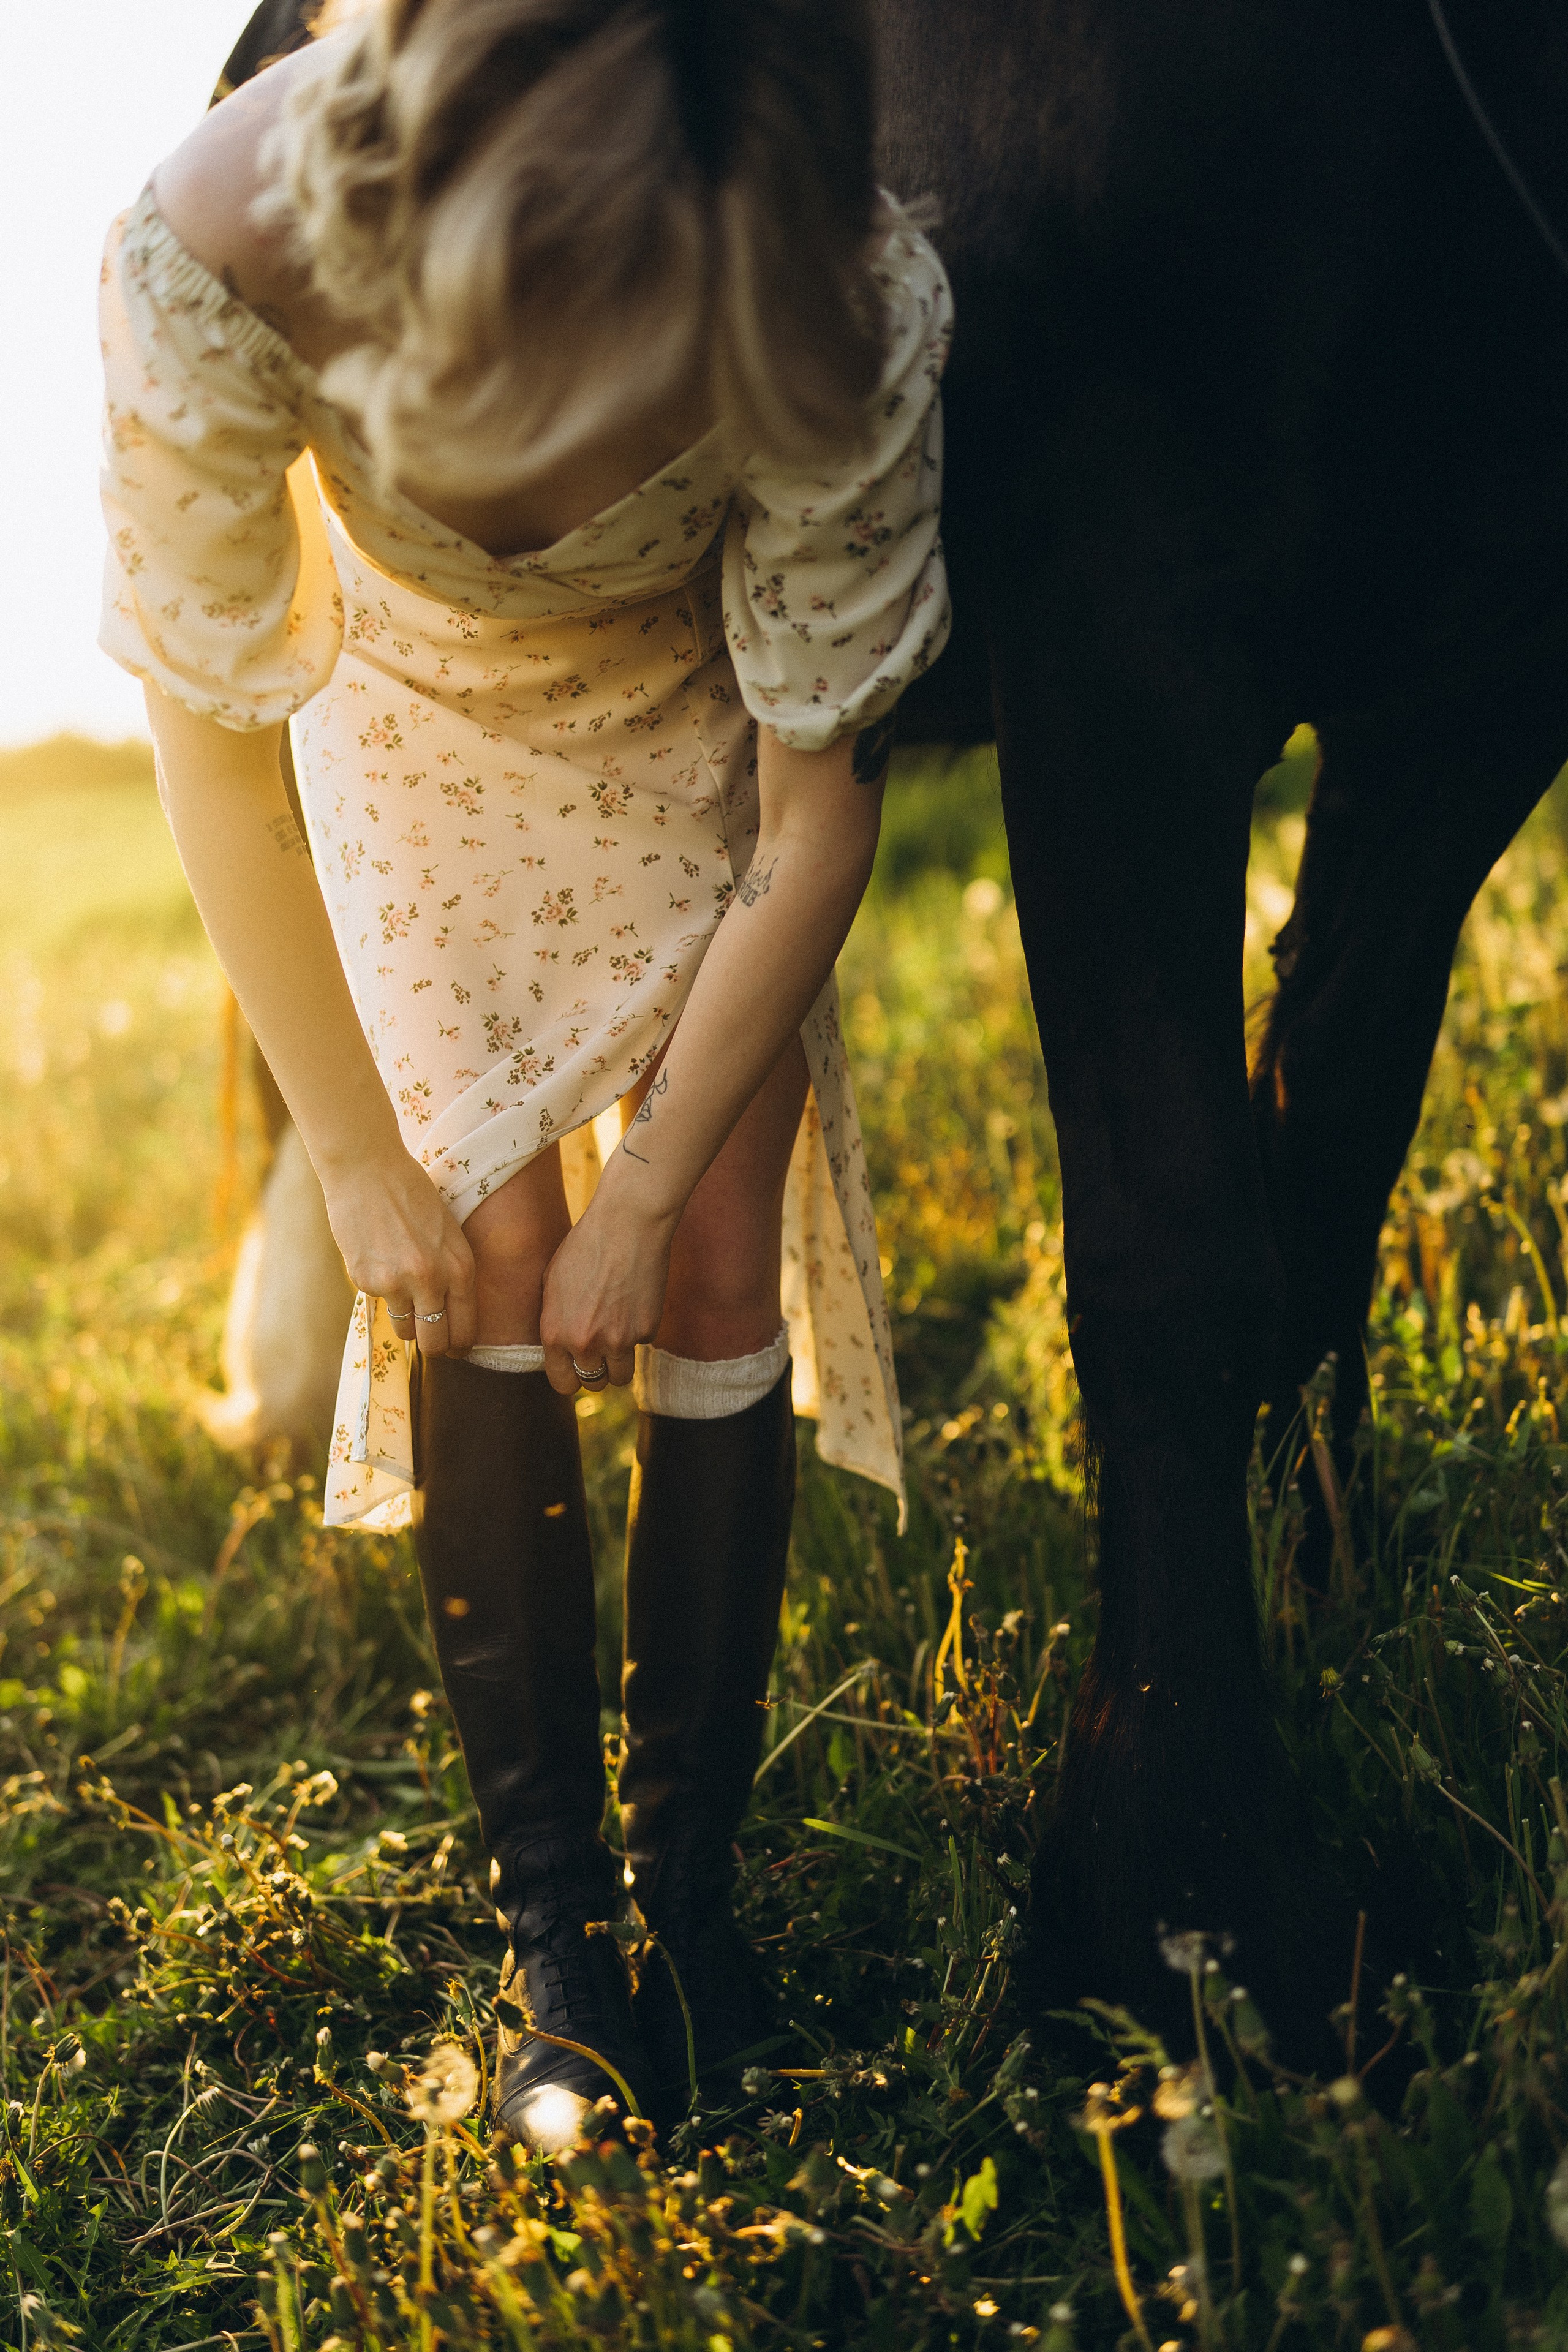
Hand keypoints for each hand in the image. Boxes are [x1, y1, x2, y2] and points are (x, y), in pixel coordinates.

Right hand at [319, 1147, 475, 1355]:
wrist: (368, 1168)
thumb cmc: (413, 1195)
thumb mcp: (448, 1233)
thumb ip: (452, 1273)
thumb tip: (449, 1316)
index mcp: (460, 1268)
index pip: (466, 1330)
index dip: (459, 1345)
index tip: (455, 1347)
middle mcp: (431, 1281)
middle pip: (434, 1344)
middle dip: (432, 1347)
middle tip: (428, 1340)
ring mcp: (396, 1284)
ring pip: (403, 1331)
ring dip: (404, 1322)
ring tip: (401, 1291)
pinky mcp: (366, 1281)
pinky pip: (377, 1303)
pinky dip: (379, 1290)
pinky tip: (376, 1257)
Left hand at [538, 1192, 675, 1394]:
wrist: (627, 1224)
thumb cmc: (584, 1246)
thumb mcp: (552, 1283)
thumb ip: (553, 1320)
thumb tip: (558, 1346)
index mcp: (555, 1334)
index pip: (561, 1383)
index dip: (570, 1377)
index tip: (577, 1368)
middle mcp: (585, 1343)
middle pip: (594, 1383)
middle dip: (598, 1371)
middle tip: (602, 1350)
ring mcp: (619, 1340)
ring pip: (622, 1377)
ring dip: (621, 1361)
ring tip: (620, 1331)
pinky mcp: (647, 1330)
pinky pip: (642, 1344)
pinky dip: (640, 1329)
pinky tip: (636, 1299)